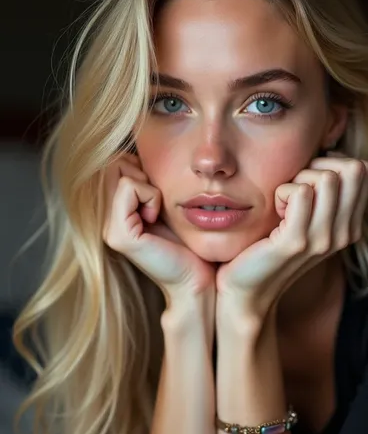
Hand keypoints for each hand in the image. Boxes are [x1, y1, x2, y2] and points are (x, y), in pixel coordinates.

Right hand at [102, 153, 216, 300]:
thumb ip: (147, 183)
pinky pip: (129, 187)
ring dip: (146, 182)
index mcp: (114, 211)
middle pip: (113, 162)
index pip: (114, 162)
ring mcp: (108, 227)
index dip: (138, 166)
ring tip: (156, 207)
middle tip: (157, 197)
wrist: (197, 280)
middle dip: (140, 170)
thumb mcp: (165, 205)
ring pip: (118, 169)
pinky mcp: (118, 234)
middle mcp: (104, 218)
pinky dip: (149, 195)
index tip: (156, 191)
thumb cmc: (188, 243)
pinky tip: (155, 216)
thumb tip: (140, 153)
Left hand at [215, 153, 367, 316]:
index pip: (361, 169)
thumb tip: (333, 152)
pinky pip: (299, 192)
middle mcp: (343, 234)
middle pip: (351, 169)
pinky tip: (274, 211)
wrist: (247, 290)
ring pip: (326, 178)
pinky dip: (282, 192)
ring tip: (282, 203)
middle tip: (293, 189)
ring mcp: (323, 239)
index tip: (306, 183)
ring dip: (298, 180)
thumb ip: (324, 190)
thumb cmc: (268, 244)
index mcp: (350, 225)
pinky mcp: (296, 242)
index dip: (330, 164)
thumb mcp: (305, 216)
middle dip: (317, 167)